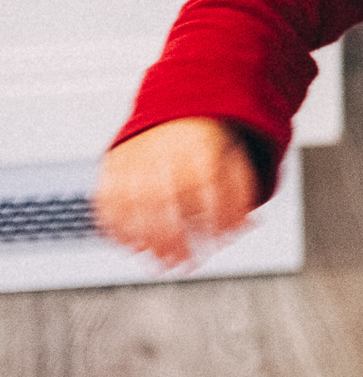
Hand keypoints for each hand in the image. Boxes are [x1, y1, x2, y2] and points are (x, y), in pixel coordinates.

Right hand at [93, 117, 260, 267]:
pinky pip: (106, 198)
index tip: (218, 243)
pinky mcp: (111, 164)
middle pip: (163, 197)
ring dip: (144, 239)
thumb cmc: (207, 148)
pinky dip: (116, 227)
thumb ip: (240, 194)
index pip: (205, 183)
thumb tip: (243, 227)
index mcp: (199, 144)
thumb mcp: (233, 160)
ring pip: (131, 201)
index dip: (212, 217)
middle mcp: (163, 149)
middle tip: (183, 264)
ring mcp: (133, 157)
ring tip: (159, 263)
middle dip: (173, 237)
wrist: (175, 112)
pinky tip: (132, 248)